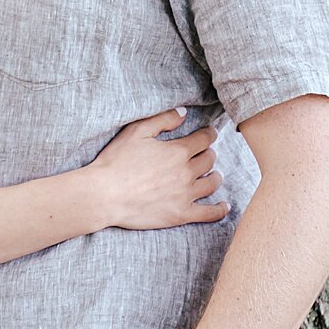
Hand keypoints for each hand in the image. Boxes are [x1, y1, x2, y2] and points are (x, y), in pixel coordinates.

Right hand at [88, 107, 228, 229]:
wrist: (105, 195)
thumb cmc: (117, 161)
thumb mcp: (136, 131)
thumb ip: (163, 120)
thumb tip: (184, 113)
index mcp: (178, 151)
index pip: (203, 139)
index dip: (209, 134)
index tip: (210, 133)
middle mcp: (186, 172)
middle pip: (209, 160)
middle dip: (209, 154)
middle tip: (206, 153)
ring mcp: (185, 195)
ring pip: (212, 183)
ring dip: (215, 176)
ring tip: (214, 175)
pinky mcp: (181, 214)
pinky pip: (208, 213)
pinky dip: (219, 209)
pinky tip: (224, 206)